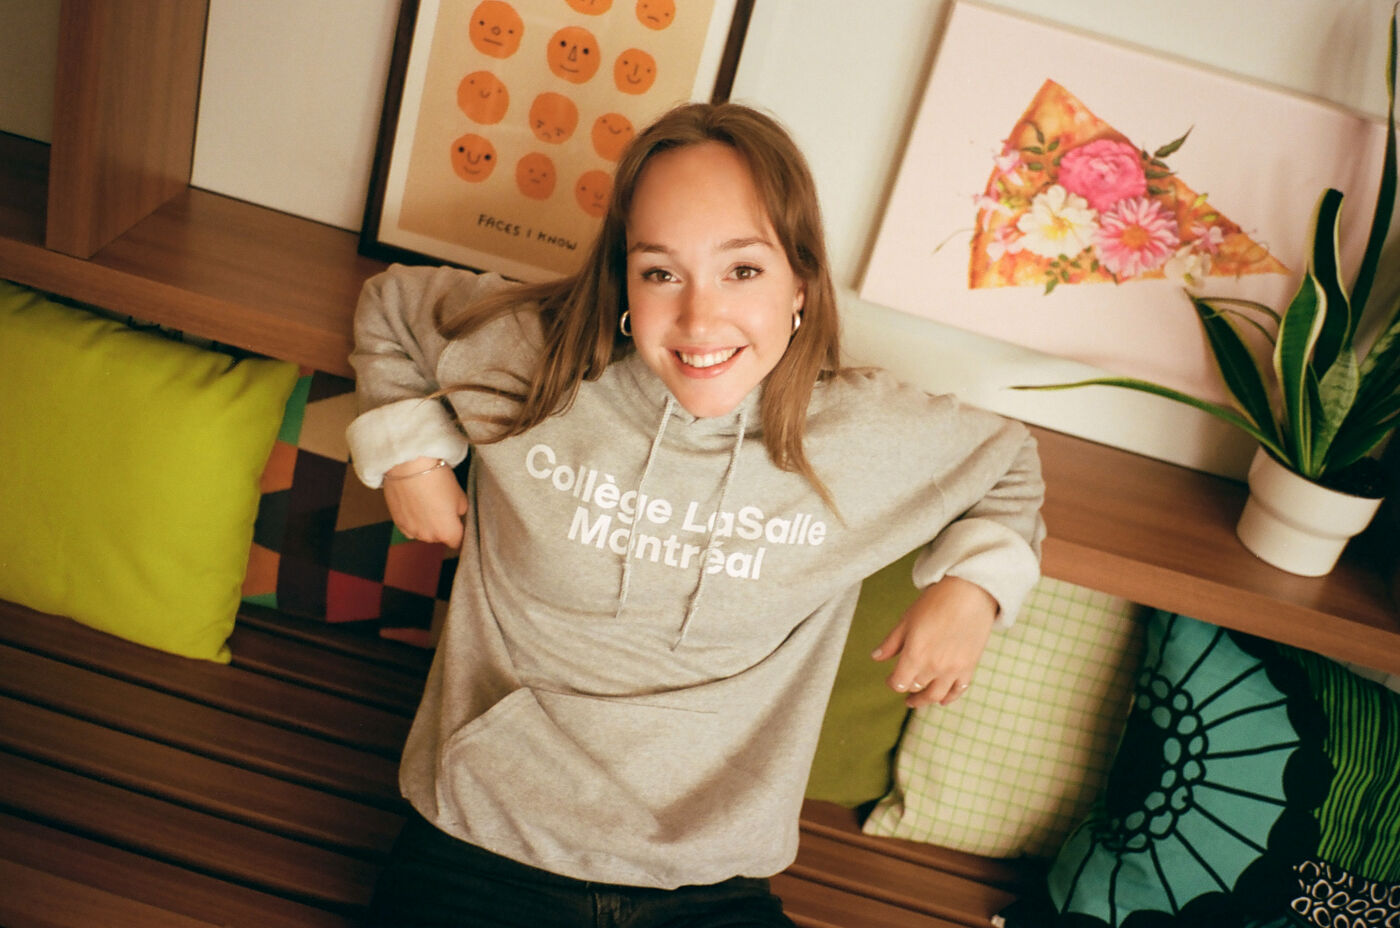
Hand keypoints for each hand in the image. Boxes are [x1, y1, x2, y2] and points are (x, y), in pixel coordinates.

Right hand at [383, 457, 468, 547]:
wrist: (409, 466)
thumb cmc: (437, 479)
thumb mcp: (460, 495)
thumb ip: (460, 512)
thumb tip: (456, 515)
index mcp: (447, 532)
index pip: (457, 541)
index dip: (459, 532)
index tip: (458, 524)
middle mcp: (428, 536)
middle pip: (439, 537)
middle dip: (442, 526)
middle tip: (442, 506)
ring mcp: (411, 531)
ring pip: (423, 533)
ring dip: (426, 524)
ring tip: (427, 503)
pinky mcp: (397, 523)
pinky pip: (409, 527)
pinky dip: (413, 520)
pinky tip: (415, 504)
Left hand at [871, 576, 996, 708]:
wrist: (970, 592)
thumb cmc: (936, 602)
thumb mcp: (907, 620)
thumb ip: (891, 643)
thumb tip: (875, 658)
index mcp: (914, 656)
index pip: (899, 682)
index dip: (892, 683)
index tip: (890, 679)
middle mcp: (933, 667)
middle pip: (916, 689)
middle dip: (908, 690)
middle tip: (904, 691)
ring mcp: (953, 669)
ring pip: (936, 695)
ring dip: (925, 700)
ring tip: (918, 700)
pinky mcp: (969, 667)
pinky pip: (958, 690)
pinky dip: (949, 698)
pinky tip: (942, 699)